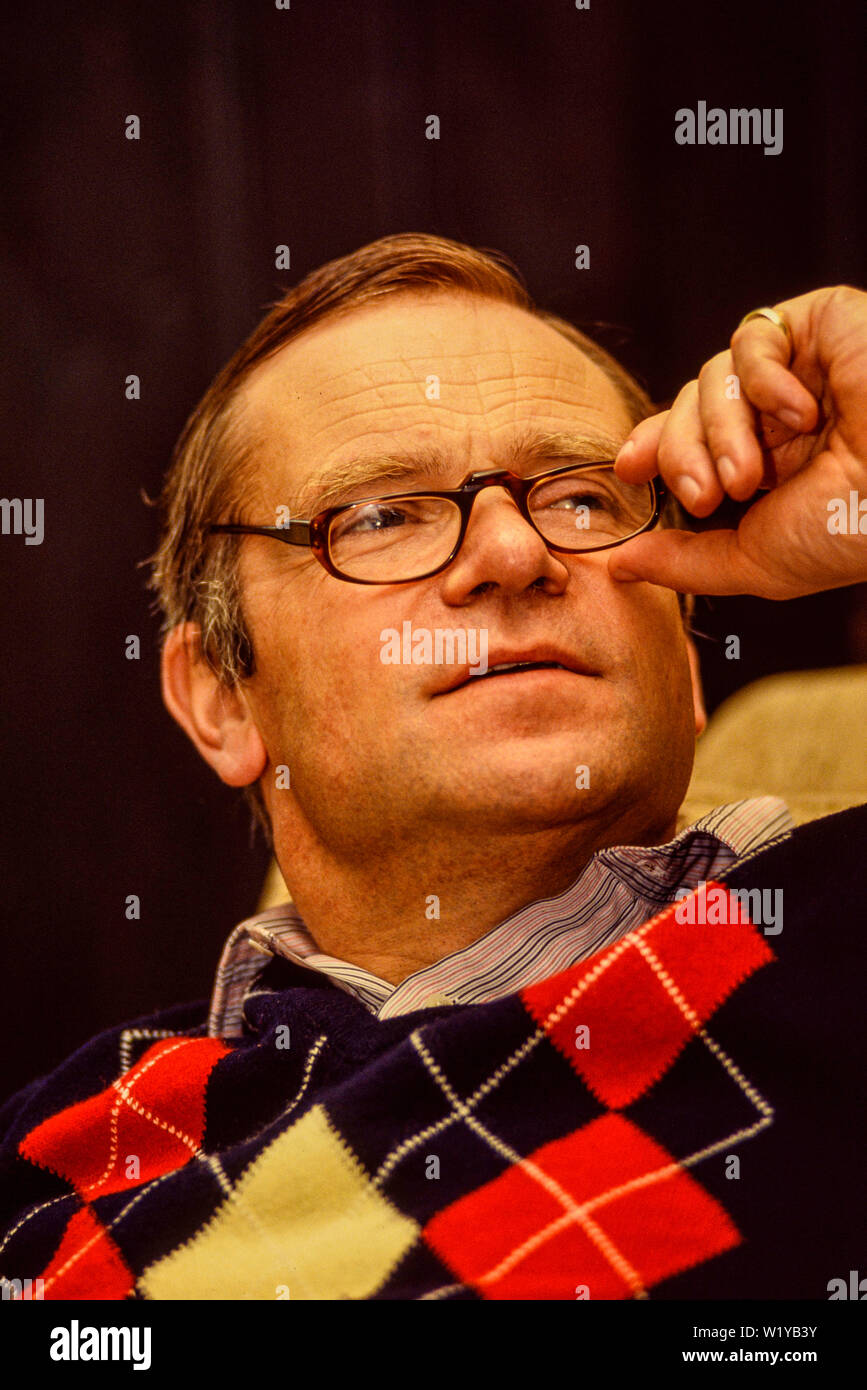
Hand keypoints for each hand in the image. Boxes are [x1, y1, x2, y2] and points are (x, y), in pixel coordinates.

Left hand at [609, 285, 866, 597]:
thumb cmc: (850, 529)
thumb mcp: (755, 560)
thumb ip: (685, 562)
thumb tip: (619, 566)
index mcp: (772, 461)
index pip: (691, 436)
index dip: (654, 445)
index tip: (629, 469)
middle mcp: (782, 413)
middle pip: (689, 407)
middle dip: (683, 454)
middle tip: (706, 494)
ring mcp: (801, 368)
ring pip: (712, 376)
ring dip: (722, 432)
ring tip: (752, 475)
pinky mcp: (821, 323)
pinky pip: (752, 334)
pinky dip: (764, 379)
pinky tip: (801, 414)